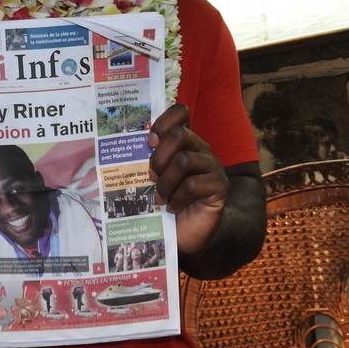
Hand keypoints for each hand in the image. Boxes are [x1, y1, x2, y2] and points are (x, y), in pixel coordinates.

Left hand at [148, 104, 228, 255]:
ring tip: (160, 197)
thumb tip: (128, 147)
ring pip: (184, 160)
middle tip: (152, 178)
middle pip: (179, 135)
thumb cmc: (164, 202)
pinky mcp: (220, 186)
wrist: (183, 234)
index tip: (150, 141)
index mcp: (184, 141)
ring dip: (166, 182)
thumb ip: (147, 159)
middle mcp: (200, 148)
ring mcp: (212, 166)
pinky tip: (173, 208)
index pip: (180, 113)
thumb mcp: (152, 177)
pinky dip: (177, 198)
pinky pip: (193, 185)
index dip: (164, 122)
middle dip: (159, 158)